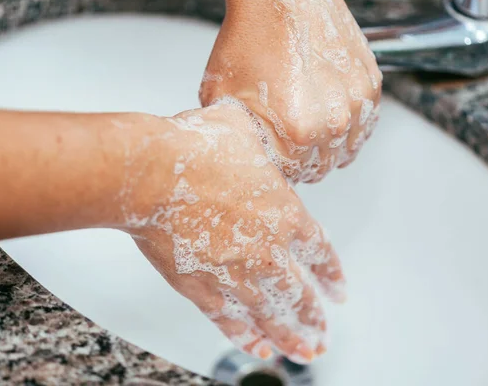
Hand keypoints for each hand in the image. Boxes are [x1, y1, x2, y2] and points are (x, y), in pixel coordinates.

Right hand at [117, 103, 344, 362]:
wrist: (150, 174)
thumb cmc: (193, 149)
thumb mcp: (244, 133)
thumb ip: (260, 148)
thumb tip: (258, 142)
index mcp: (285, 214)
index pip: (320, 253)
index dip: (331, 275)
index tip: (338, 291)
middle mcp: (267, 252)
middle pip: (300, 295)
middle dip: (314, 319)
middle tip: (322, 337)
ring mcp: (235, 275)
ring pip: (271, 316)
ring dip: (290, 337)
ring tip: (304, 354)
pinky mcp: (201, 289)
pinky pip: (230, 322)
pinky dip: (246, 337)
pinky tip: (259, 349)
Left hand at [199, 0, 381, 182]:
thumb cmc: (249, 37)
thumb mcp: (221, 97)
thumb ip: (237, 138)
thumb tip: (243, 157)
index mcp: (299, 130)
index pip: (295, 175)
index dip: (282, 170)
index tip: (276, 160)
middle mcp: (334, 120)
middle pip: (322, 167)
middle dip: (304, 162)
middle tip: (289, 149)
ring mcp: (358, 101)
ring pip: (347, 149)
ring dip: (329, 148)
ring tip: (309, 135)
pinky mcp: (371, 82)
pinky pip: (365, 123)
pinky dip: (349, 126)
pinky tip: (329, 117)